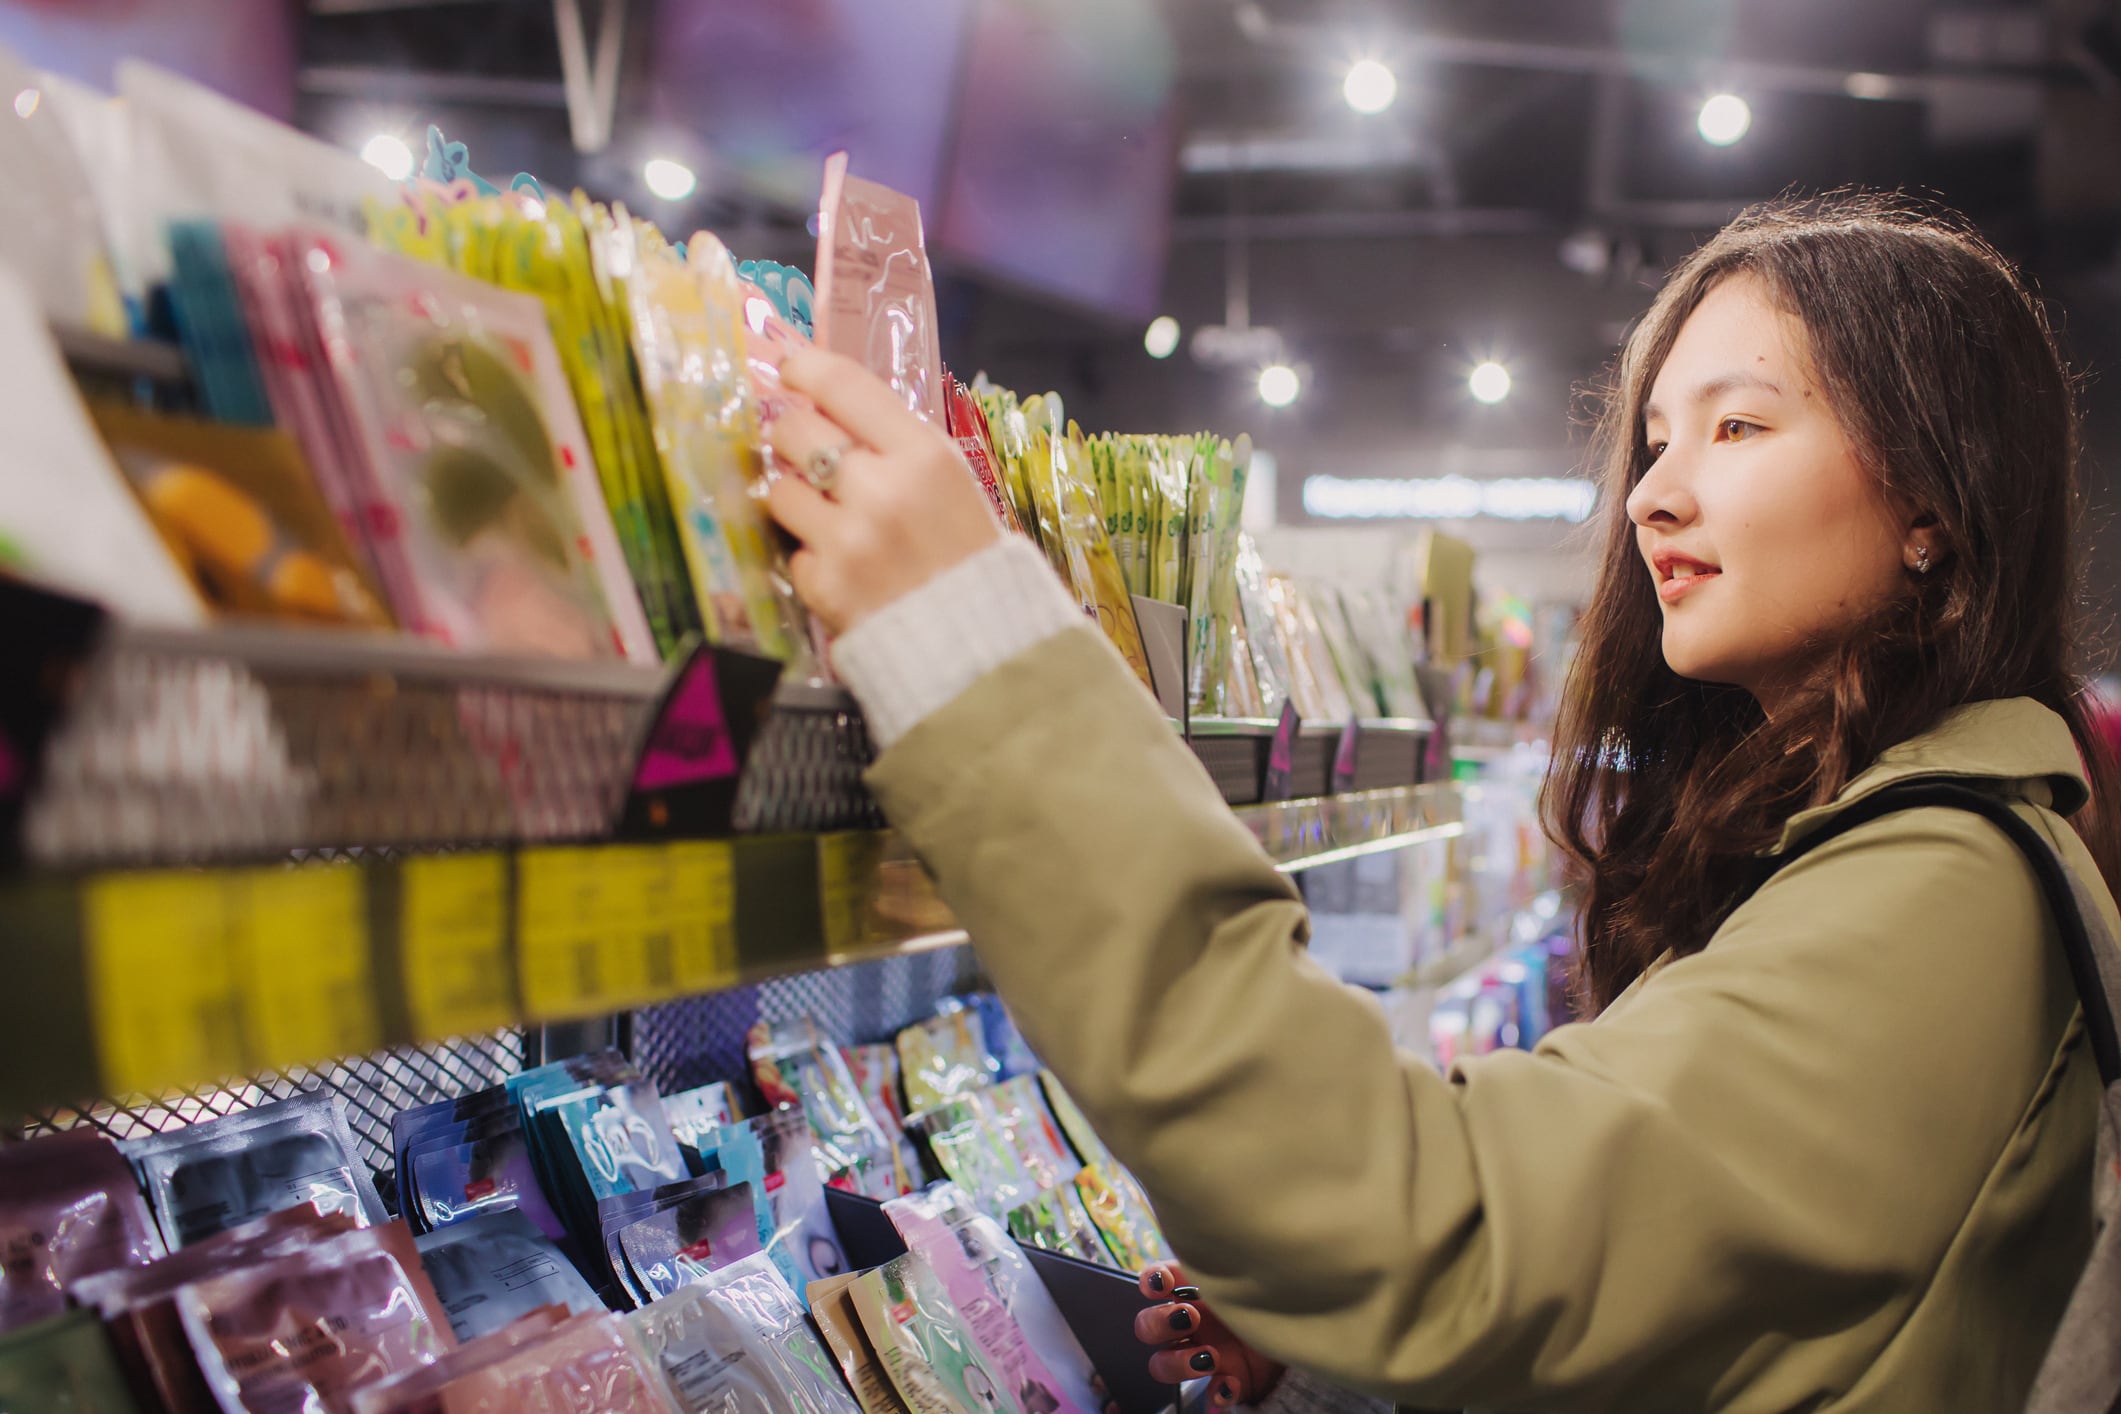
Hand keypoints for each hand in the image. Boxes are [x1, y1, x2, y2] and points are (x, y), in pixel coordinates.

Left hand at [759, 350, 1002, 635]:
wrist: (984, 647)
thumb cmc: (973, 558)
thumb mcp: (954, 483)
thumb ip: (898, 446)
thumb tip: (833, 410)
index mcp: (924, 455)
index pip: (843, 384)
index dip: (805, 367)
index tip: (792, 370)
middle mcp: (881, 490)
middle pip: (794, 429)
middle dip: (793, 437)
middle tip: (807, 453)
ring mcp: (847, 540)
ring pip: (781, 490)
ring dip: (798, 500)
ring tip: (830, 518)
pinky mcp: (824, 585)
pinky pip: (794, 552)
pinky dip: (813, 558)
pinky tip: (846, 568)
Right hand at [1134, 1262, 1283, 1408]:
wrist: (1304, 1327)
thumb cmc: (1270, 1292)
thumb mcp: (1247, 1273)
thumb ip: (1222, 1264)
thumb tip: (1202, 1249)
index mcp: (1192, 1291)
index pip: (1154, 1282)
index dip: (1150, 1282)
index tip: (1164, 1284)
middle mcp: (1189, 1323)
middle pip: (1147, 1326)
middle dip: (1160, 1323)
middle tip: (1190, 1318)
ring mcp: (1202, 1354)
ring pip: (1162, 1364)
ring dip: (1178, 1363)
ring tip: (1209, 1358)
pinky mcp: (1223, 1382)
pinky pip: (1208, 1395)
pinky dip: (1217, 1392)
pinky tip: (1231, 1384)